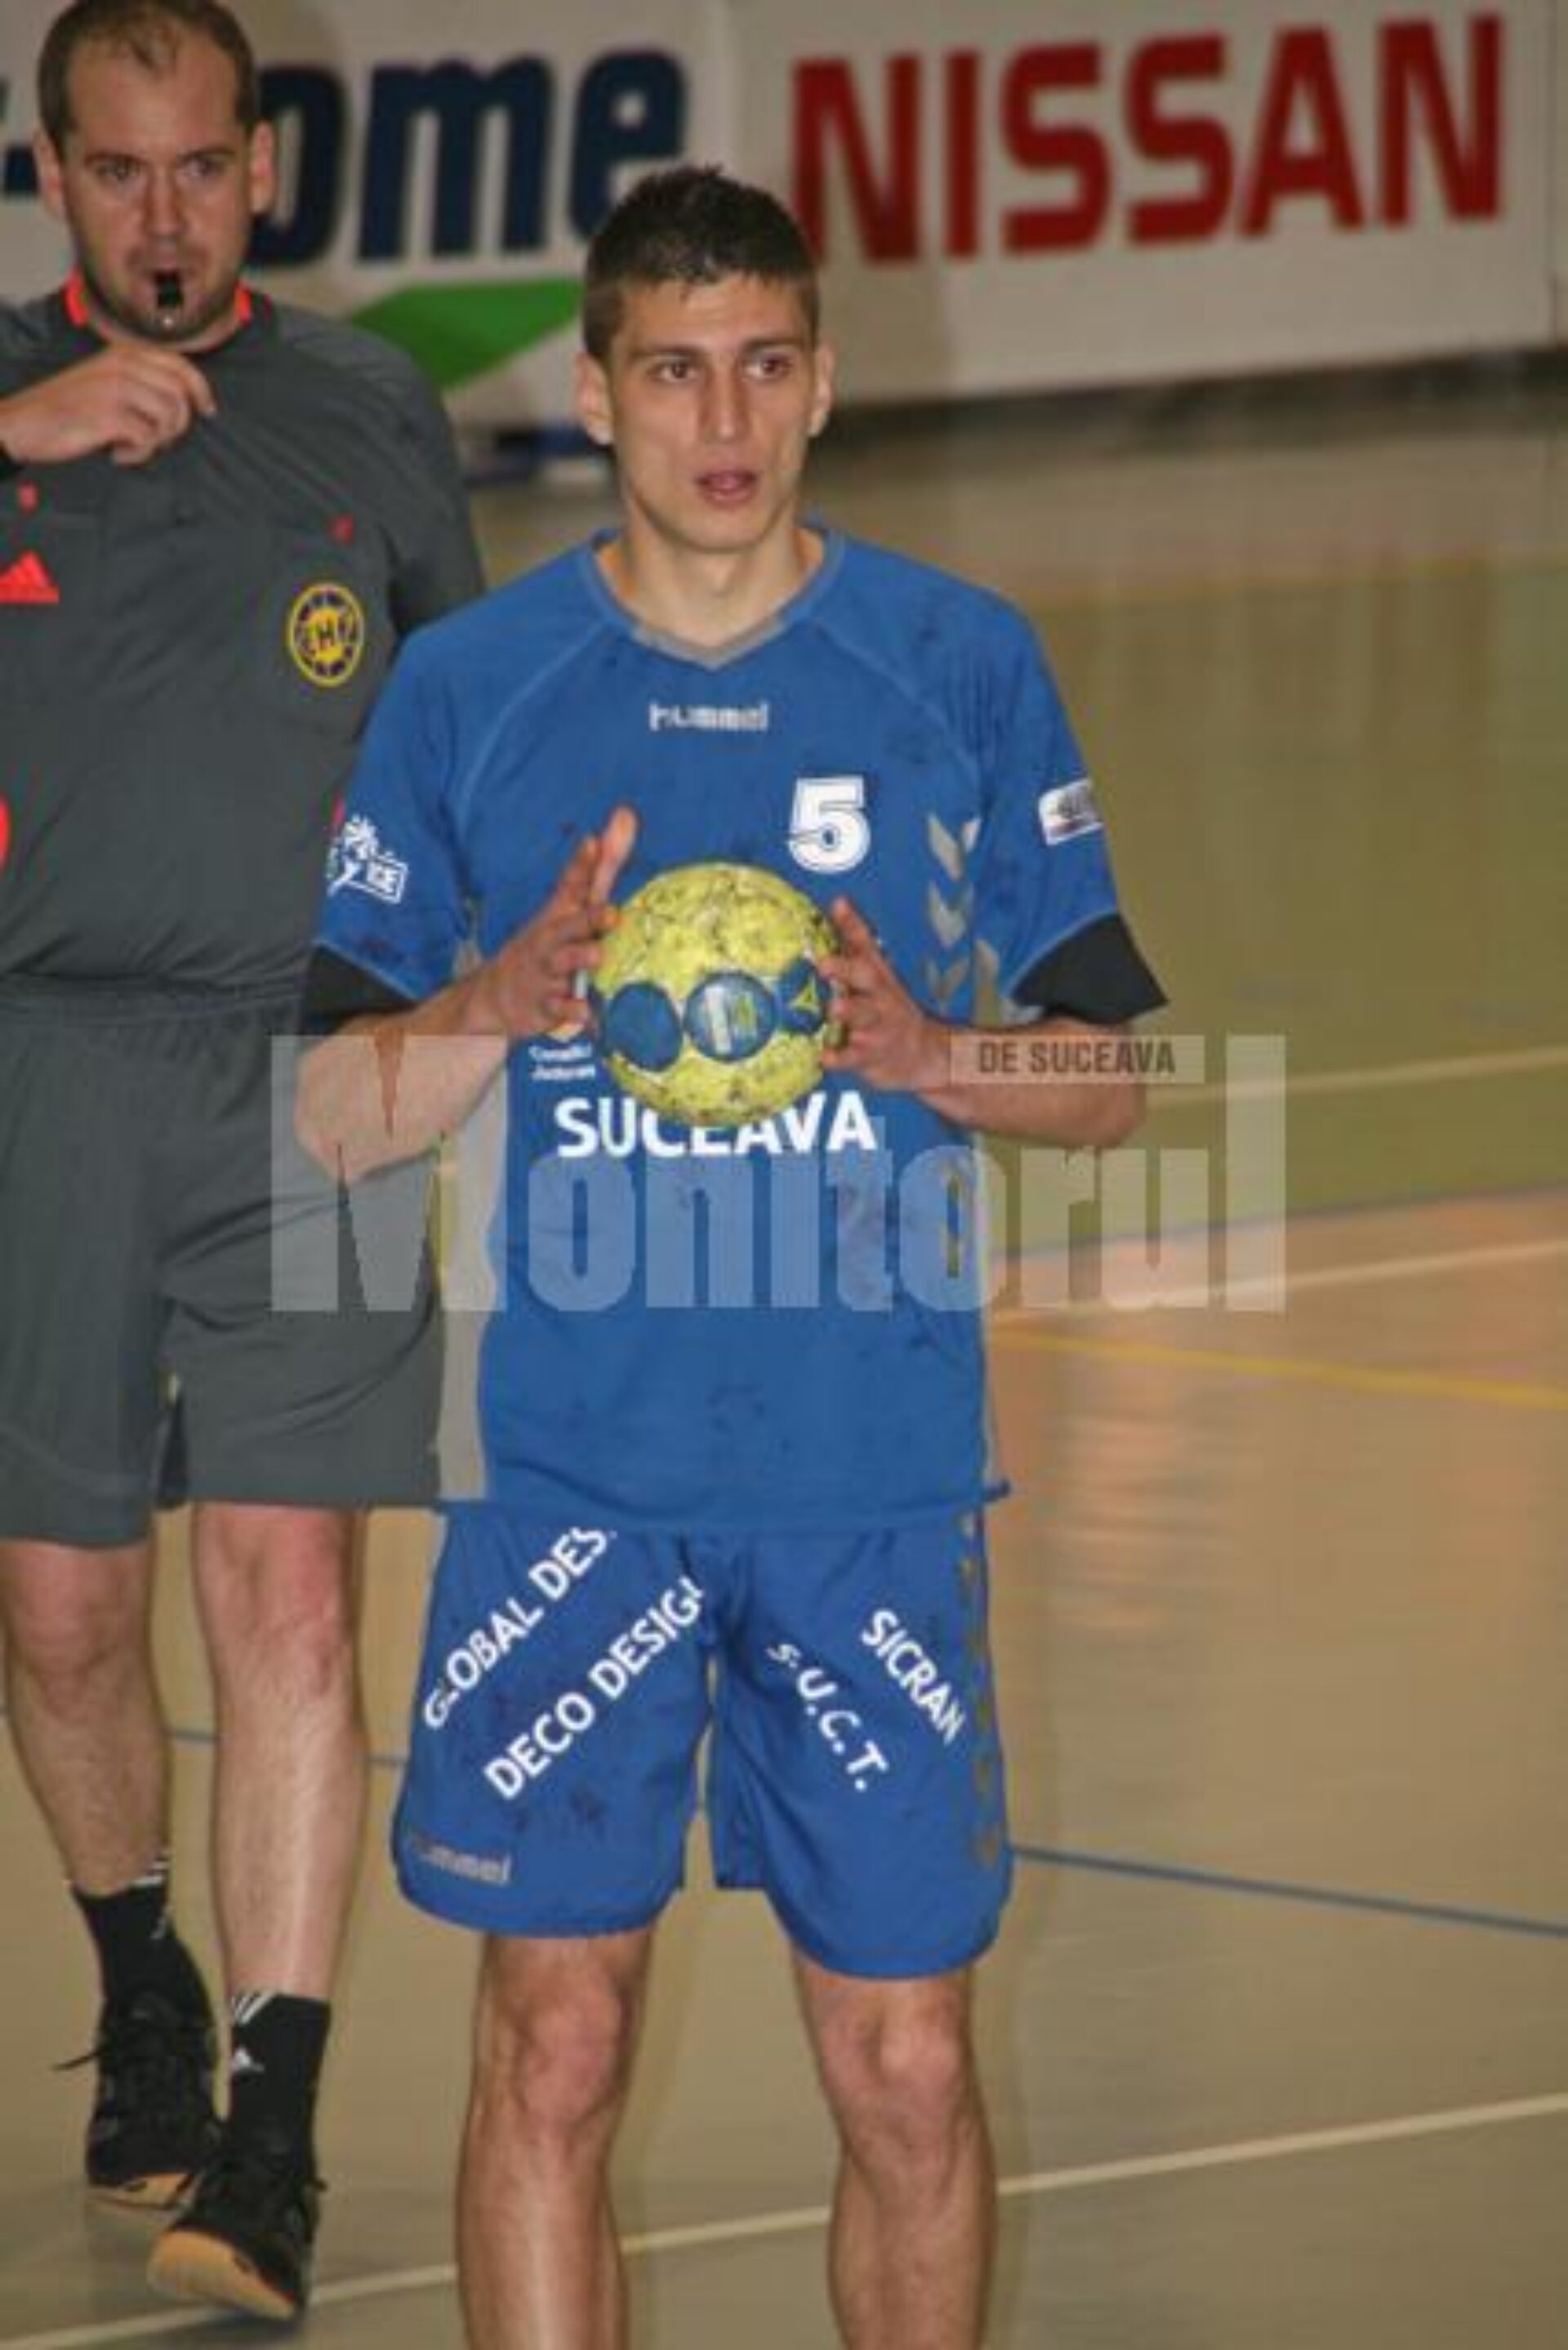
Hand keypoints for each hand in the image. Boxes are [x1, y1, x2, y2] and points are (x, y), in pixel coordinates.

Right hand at [0, 346, 215, 468]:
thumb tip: (183, 398)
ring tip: (132, 444)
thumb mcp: (103, 378)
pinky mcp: (110, 414)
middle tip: (157, 438)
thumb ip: (138, 379)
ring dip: (157, 440)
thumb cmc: (67, 407)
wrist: (25, 422)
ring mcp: (116, 388)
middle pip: (180, 395)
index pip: (180, 365)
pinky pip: (148, 439)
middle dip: (178, 424)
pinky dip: (138, 454)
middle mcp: (122, 365)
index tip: (208, 411)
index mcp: (124, 353)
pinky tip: (117, 453)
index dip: (202, 390)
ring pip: (169, 417)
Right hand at [470, 804, 638, 1038]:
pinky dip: (572, 1012)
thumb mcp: (570, 906)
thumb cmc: (548, 944)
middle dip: (587, 918)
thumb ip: (601, 868)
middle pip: (567, 925)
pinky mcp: (544, 1006)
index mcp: (559, 914)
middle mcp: (550, 940)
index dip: (581, 865)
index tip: (592, 842)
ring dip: (578, 960)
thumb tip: (627, 814)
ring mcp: (545, 972)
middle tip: (610, 913)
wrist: (497, 995)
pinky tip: (587, 1015)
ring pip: (562, 965)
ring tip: (597, 957)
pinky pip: (559, 1010)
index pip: (570, 885)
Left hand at [820, 898, 946, 1094]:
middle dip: (846, 969)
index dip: (853, 924)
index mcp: (876, 976)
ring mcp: (876, 1027)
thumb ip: (856, 941)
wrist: (922, 1054)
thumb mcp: (877, 974)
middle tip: (824, 963)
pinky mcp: (869, 1056)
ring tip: (834, 1007)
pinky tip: (825, 1057)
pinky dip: (840, 1057)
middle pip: (866, 978)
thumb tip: (838, 901)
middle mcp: (878, 997)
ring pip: (863, 1016)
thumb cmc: (886, 1008)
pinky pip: (853, 1057)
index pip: (866, 944)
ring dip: (849, 1011)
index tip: (838, 905)